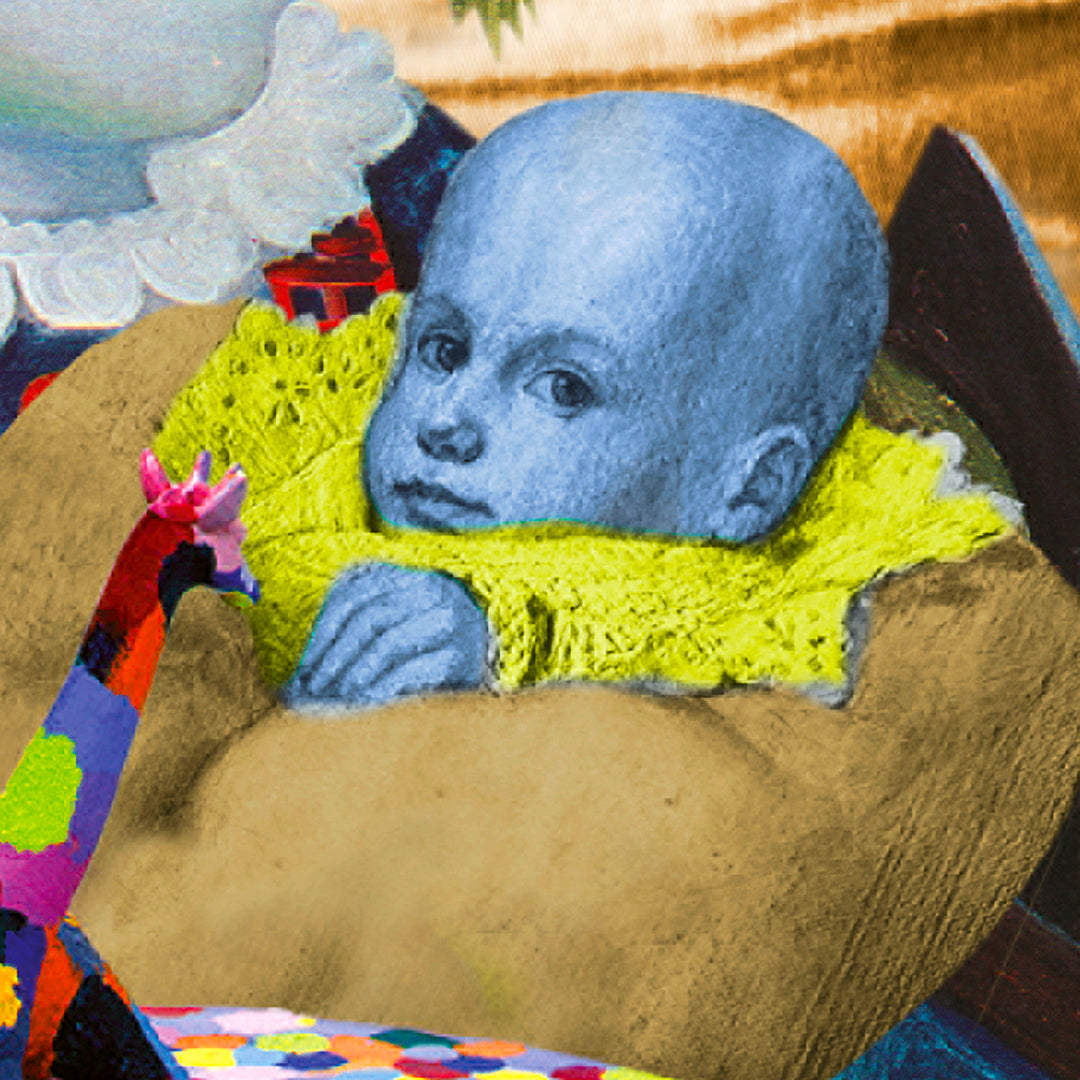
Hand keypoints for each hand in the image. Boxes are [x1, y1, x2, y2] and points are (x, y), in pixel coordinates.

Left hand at [280, 562, 489, 711]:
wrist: (485, 654)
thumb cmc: (421, 646)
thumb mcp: (388, 624)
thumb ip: (350, 634)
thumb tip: (298, 678)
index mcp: (404, 573)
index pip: (350, 596)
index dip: (321, 634)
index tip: (302, 671)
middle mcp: (430, 587)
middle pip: (368, 618)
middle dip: (334, 658)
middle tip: (312, 692)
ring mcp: (449, 618)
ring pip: (389, 641)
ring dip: (354, 675)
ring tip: (334, 701)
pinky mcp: (461, 653)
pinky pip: (413, 669)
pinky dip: (381, 689)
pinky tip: (363, 706)